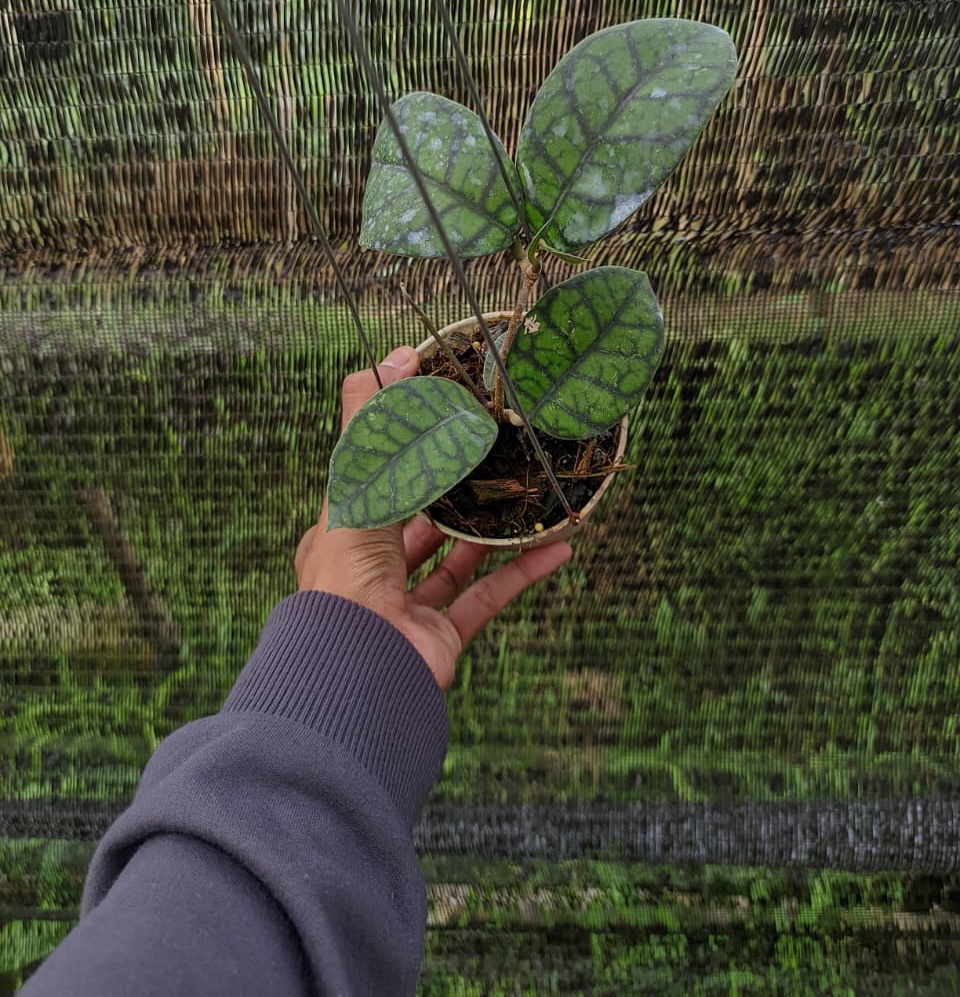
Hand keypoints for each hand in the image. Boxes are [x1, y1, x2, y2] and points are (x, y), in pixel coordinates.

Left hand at [295, 345, 572, 690]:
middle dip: (453, 496)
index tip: (440, 423)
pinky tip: (558, 548)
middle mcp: (371, 574)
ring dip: (493, 534)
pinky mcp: (441, 637)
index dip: (402, 455)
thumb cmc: (346, 568)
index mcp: (341, 537)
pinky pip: (489, 599)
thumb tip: (397, 355)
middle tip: (491, 459)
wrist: (358, 666)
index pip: (372, 487)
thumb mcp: (353, 479)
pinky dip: (524, 573)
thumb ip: (372, 418)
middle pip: (417, 526)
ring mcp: (407, 608)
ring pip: (457, 563)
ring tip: (528, 499)